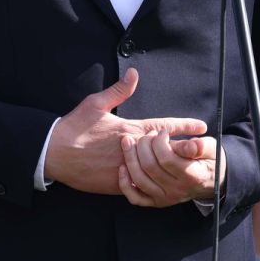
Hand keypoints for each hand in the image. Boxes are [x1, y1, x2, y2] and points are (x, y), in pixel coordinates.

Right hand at [43, 68, 207, 195]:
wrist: (54, 153)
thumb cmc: (74, 126)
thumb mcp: (95, 103)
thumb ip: (119, 90)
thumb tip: (134, 73)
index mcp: (128, 129)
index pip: (163, 127)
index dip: (184, 126)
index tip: (202, 126)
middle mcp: (131, 149)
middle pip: (166, 151)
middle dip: (187, 150)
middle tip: (205, 150)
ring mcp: (124, 168)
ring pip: (156, 171)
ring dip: (173, 170)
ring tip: (191, 170)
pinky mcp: (116, 184)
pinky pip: (140, 186)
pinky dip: (152, 186)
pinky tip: (166, 187)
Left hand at [118, 131, 220, 207]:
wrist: (210, 180)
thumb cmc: (208, 159)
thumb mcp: (211, 149)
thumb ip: (201, 146)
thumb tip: (192, 144)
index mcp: (192, 176)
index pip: (167, 158)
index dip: (160, 141)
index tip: (162, 131)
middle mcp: (177, 190)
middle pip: (150, 167)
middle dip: (143, 145)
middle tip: (147, 135)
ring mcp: (165, 198)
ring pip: (139, 180)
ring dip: (130, 158)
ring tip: (128, 142)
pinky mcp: (155, 201)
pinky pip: (135, 197)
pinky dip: (125, 183)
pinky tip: (123, 167)